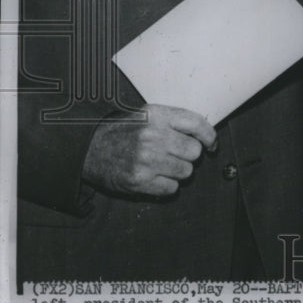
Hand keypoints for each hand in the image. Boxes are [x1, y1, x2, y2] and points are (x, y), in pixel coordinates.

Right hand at [82, 104, 217, 196]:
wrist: (90, 149)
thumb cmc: (123, 132)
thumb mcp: (147, 114)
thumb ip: (174, 120)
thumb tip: (205, 134)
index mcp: (156, 115)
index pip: (196, 124)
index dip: (209, 136)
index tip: (211, 144)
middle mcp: (152, 136)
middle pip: (194, 151)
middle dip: (188, 155)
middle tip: (174, 154)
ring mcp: (146, 159)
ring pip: (186, 171)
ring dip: (178, 171)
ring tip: (161, 165)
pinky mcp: (140, 180)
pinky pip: (172, 188)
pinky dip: (167, 185)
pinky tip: (154, 176)